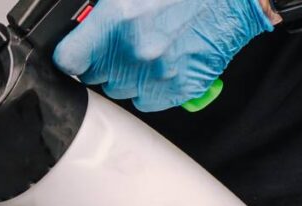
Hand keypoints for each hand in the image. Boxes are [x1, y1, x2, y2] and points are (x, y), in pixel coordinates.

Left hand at [53, 0, 272, 111]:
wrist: (234, 2)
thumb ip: (102, 17)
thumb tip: (82, 34)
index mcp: (115, 22)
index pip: (68, 58)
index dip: (68, 58)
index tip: (72, 57)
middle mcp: (132, 52)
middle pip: (95, 77)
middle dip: (104, 63)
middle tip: (123, 45)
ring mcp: (154, 75)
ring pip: (120, 90)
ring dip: (127, 76)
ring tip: (149, 51)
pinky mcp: (175, 90)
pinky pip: (147, 101)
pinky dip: (151, 88)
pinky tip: (164, 65)